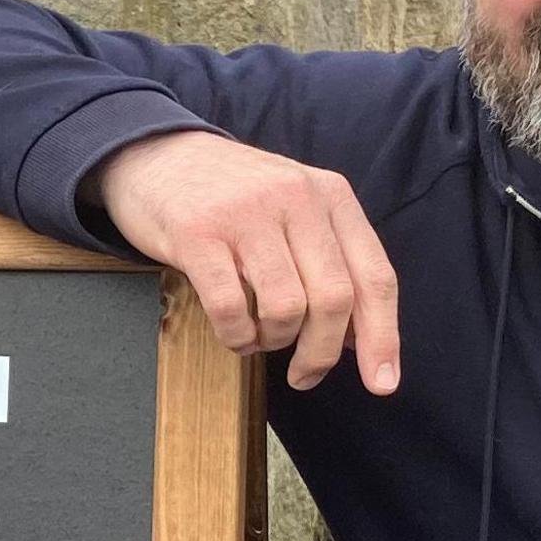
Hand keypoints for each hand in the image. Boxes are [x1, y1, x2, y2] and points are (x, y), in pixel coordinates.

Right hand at [91, 130, 401, 395]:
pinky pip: (230, 307)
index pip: (374, 276)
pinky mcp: (197, 233)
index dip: (383, 336)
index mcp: (331, 196)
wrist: (158, 155)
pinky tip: (233, 332)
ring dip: (274, 341)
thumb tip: (362, 340)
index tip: (382, 384)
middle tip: (304, 376)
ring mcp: (245, 214)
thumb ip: (332, 263)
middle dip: (322, 352)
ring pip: (286, 308)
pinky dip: (236, 336)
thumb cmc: (234, 199)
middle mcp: (296, 199)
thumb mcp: (296, 212)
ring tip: (258, 336)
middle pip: (334, 299)